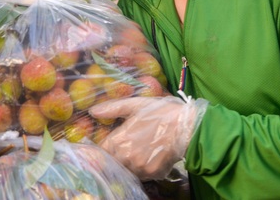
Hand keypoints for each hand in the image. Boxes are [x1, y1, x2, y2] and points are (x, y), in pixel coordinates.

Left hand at [89, 95, 207, 180]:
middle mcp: (127, 157)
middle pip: (112, 162)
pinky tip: (150, 156)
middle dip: (116, 155)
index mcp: (119, 140)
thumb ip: (113, 108)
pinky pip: (141, 174)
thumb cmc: (160, 112)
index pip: (101, 152)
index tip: (109, 144)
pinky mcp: (152, 174)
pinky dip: (142, 168)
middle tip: (128, 146)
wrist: (186, 126)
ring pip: (126, 169)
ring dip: (129, 163)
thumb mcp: (136, 105)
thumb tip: (92, 111)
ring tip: (140, 150)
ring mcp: (140, 167)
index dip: (103, 148)